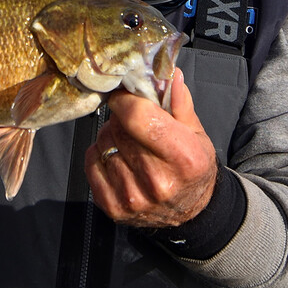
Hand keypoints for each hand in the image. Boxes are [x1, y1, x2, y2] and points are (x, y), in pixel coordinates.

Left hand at [84, 69, 217, 227]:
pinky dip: (100, 154)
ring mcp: (132, 197)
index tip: (125, 97)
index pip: (139, 118)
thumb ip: (180, 103)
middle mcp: (157, 181)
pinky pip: (91, 162)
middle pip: (119, 129)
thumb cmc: (191, 167)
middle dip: (122, 118)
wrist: (190, 212)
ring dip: (111, 137)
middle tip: (134, 124)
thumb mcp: (196, 133)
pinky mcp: (113, 207)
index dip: (126, 101)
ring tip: (129, 144)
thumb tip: (168, 74)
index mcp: (183, 158)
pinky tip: (118, 158)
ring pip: (103, 143)